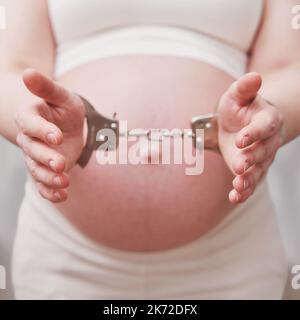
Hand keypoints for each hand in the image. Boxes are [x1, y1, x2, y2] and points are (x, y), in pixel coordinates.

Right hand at [15, 69, 85, 201]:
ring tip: (63, 182)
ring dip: (49, 178)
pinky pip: (43, 183)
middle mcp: (29, 138)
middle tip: (61, 164)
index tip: (57, 137)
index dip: (42, 131)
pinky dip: (51, 191)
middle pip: (33, 150)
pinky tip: (62, 196)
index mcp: (30, 116)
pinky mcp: (45, 170)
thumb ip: (46, 87)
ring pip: (36, 169)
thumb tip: (28, 73)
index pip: (31, 124)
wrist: (66, 125)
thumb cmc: (64, 108)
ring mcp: (36, 156)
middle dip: (46, 158)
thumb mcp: (61, 95)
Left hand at [217, 72, 283, 203]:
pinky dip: (244, 191)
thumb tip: (254, 76)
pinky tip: (234, 197)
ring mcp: (261, 157)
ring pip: (258, 170)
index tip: (240, 139)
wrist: (241, 121)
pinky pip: (251, 181)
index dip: (254, 133)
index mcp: (267, 119)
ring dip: (248, 180)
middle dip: (250, 159)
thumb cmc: (240, 107)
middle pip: (263, 151)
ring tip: (238, 188)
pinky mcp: (252, 169)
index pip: (264, 126)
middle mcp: (268, 140)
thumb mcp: (237, 94)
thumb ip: (244, 87)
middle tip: (239, 166)